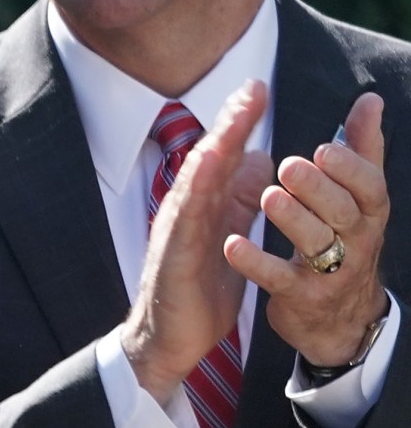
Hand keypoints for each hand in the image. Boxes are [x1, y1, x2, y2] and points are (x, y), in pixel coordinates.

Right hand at [122, 81, 271, 402]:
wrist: (168, 340)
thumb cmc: (196, 294)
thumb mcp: (229, 238)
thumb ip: (240, 201)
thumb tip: (259, 161)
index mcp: (204, 209)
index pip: (225, 159)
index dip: (241, 124)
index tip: (258, 90)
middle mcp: (186, 213)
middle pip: (209, 159)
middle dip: (230, 122)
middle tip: (252, 87)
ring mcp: (176, 232)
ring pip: (195, 182)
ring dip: (215, 146)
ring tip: (234, 117)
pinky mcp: (172, 255)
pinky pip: (185, 217)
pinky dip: (196, 189)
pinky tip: (208, 168)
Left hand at [229, 92, 391, 368]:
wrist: (338, 320)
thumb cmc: (345, 243)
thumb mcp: (358, 199)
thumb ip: (362, 151)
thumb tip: (370, 100)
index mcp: (369, 214)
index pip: (370, 187)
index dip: (351, 168)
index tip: (324, 147)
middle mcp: (357, 243)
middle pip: (344, 213)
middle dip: (319, 189)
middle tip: (289, 166)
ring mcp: (330, 273)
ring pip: (316, 244)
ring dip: (292, 219)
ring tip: (267, 197)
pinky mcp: (301, 298)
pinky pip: (279, 279)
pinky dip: (256, 263)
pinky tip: (232, 244)